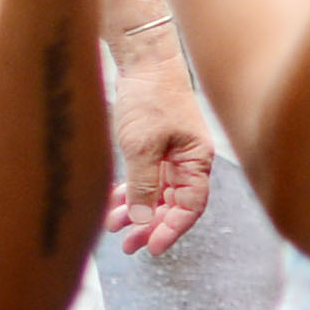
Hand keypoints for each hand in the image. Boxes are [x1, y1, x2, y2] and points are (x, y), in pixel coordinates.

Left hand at [102, 40, 215, 251]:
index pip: (191, 205)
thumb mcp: (142, 146)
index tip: (153, 247)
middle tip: (129, 245)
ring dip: (138, 211)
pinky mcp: (156, 146)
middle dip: (152, 225)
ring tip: (115, 227)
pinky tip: (114, 202)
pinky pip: (147, 179)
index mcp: (196, 160)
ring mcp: (172, 154)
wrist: (144, 61)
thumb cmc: (151, 98)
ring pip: (158, 194)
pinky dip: (132, 192)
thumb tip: (144, 220)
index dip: (173, 229)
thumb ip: (144, 185)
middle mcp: (188, 160)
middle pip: (175, 204)